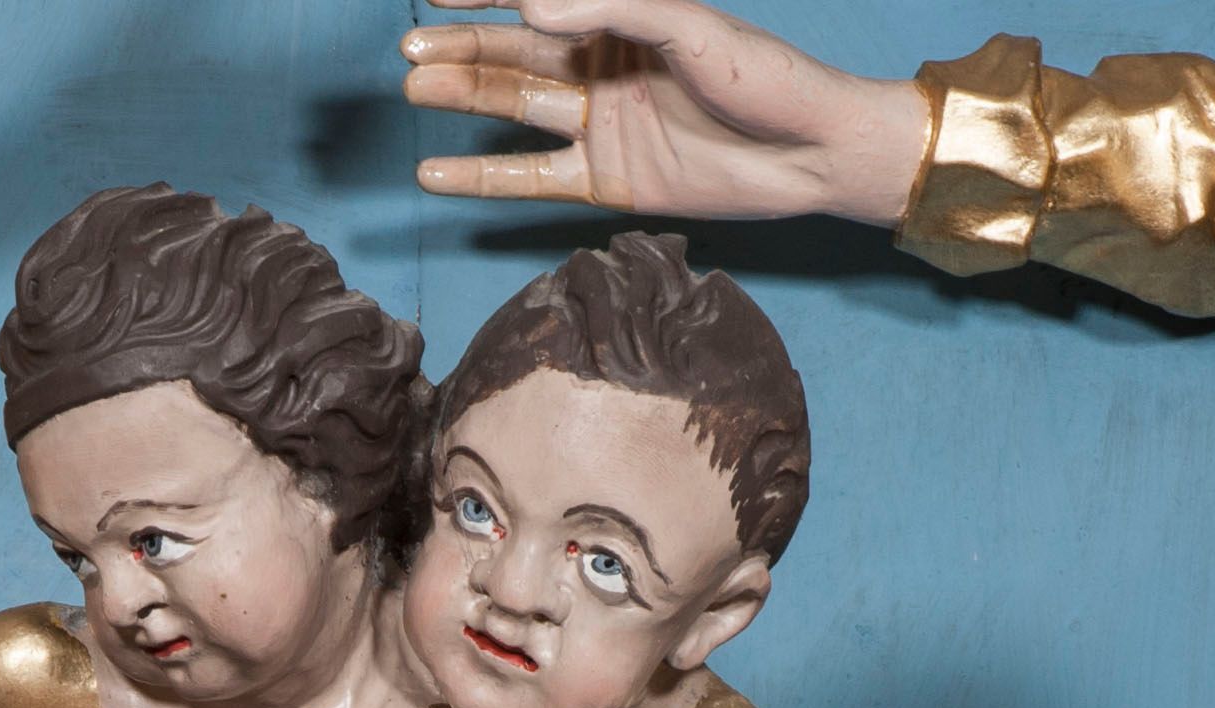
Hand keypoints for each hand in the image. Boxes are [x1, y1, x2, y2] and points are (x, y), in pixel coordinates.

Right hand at [401, 0, 928, 226]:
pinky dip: (481, 177)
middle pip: (514, 55)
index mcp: (620, 17)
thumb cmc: (760, 75)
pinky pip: (529, 179)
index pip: (538, 2)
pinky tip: (434, 172)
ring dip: (463, 98)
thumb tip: (531, 11)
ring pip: (514, 109)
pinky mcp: (603, 183)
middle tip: (407, 50)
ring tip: (413, 91)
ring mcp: (599, 126)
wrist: (806, 155)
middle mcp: (602, 67)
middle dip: (459, 48)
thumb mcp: (687, 26)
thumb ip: (610, 8)